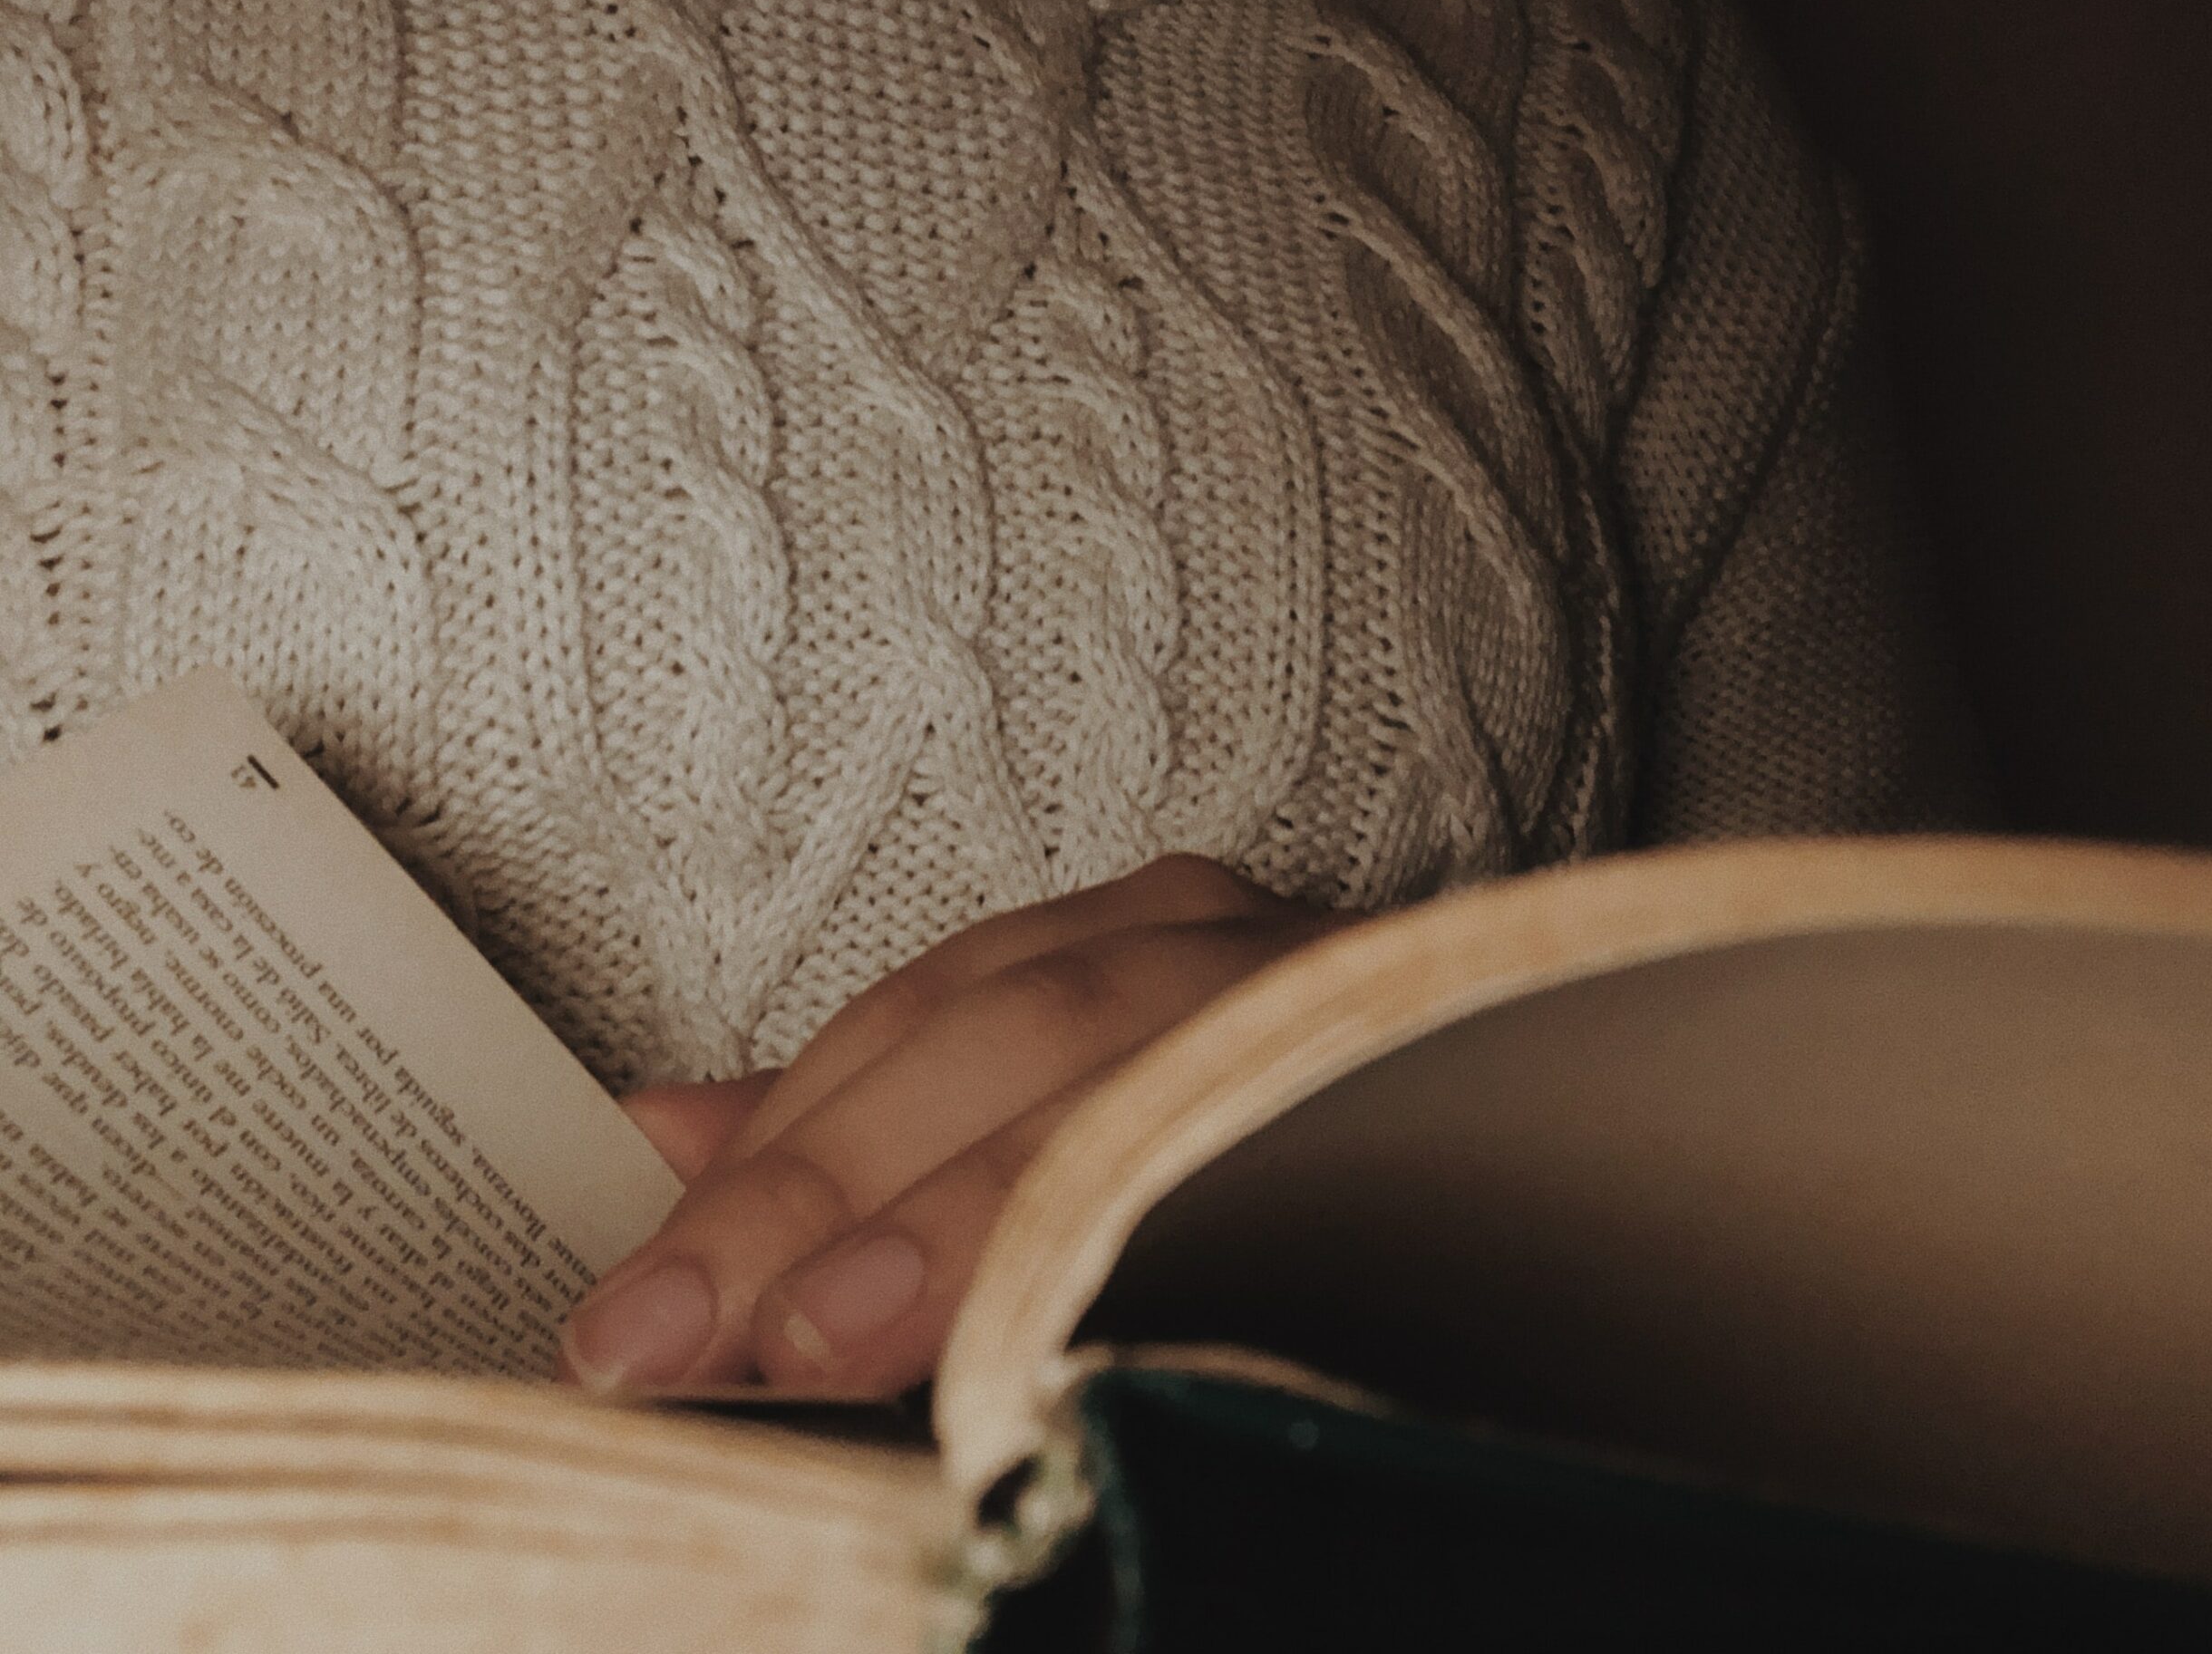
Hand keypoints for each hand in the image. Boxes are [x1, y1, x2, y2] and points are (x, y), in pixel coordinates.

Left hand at [558, 855, 1341, 1397]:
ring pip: (1132, 1084)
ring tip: (823, 1338)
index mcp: (1118, 939)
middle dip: (829, 1189)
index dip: (772, 1161)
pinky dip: (1152, 1244)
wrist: (1493, 1120)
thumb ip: (864, 1121)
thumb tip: (661, 1127)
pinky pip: (1268, 1153)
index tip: (638, 1309)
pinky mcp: (1404, 1078)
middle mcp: (1213, 947)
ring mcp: (1318, 997)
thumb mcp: (1033, 1096)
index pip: (912, 1025)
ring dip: (972, 1220)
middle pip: (1006, 1038)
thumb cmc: (1226, 1117)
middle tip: (680, 1341)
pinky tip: (1056, 1352)